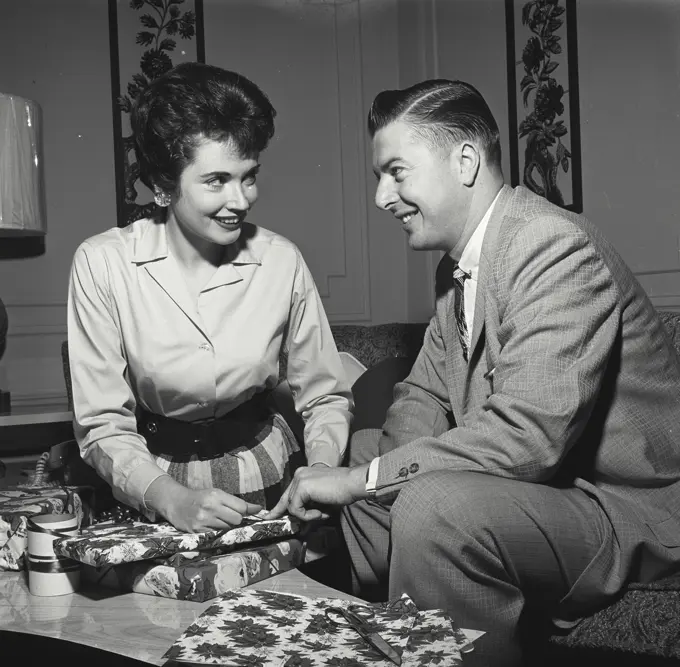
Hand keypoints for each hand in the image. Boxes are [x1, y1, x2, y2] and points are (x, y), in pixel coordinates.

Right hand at [145, 476, 260, 532]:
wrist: (177, 503)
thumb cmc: (200, 497)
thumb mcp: (216, 494)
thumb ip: (235, 501)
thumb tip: (257, 508)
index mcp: (216, 495)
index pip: (241, 506)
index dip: (249, 510)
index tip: (256, 510)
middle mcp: (210, 507)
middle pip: (237, 519)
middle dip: (238, 519)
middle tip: (232, 516)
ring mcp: (203, 521)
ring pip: (228, 528)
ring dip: (228, 526)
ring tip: (219, 520)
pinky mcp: (197, 531)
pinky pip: (216, 535)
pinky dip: (218, 532)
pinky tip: (212, 526)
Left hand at [265, 464, 368, 521]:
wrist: (353, 483)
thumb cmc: (342, 491)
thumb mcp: (321, 501)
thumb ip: (309, 507)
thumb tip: (300, 522)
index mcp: (303, 475)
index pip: (288, 493)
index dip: (279, 507)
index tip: (269, 516)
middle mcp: (299, 475)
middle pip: (286, 500)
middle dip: (284, 513)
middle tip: (278, 520)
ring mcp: (299, 480)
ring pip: (292, 506)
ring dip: (307, 515)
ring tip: (322, 512)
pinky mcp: (302, 487)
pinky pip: (296, 509)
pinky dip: (307, 515)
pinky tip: (320, 512)